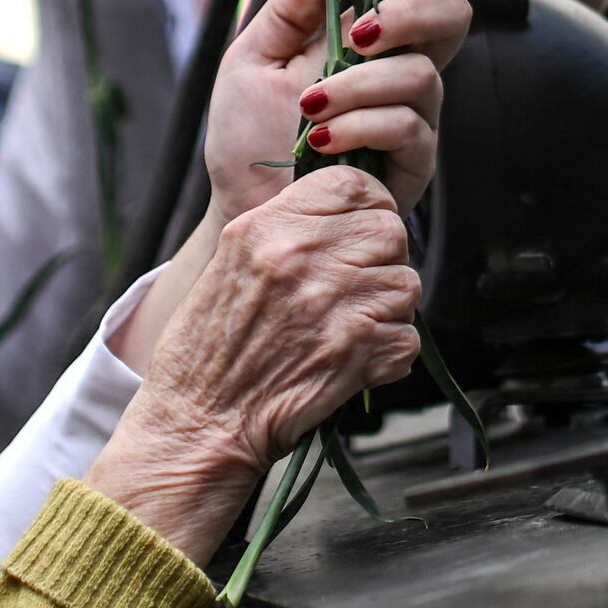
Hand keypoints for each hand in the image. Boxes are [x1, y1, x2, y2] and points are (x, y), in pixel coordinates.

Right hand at [90, 166, 423, 560]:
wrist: (200, 423)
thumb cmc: (207, 350)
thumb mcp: (231, 261)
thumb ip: (287, 227)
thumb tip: (345, 211)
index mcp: (266, 228)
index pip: (353, 184)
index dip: (369, 205)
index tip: (361, 228)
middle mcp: (301, 257)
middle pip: (390, 229)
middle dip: (383, 258)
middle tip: (358, 286)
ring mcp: (332, 303)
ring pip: (406, 283)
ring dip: (388, 308)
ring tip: (350, 327)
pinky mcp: (356, 352)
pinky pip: (408, 337)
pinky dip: (389, 354)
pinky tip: (353, 361)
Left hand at [199, 0, 473, 220]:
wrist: (243, 208)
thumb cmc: (248, 136)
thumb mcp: (250, 57)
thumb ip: (289, 9)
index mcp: (366, 37)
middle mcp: (399, 69)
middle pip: (452, 17)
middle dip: (410, 13)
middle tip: (359, 33)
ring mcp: (412, 116)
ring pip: (421, 75)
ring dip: (359, 85)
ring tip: (311, 110)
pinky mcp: (412, 164)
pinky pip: (409, 127)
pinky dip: (362, 125)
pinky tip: (323, 139)